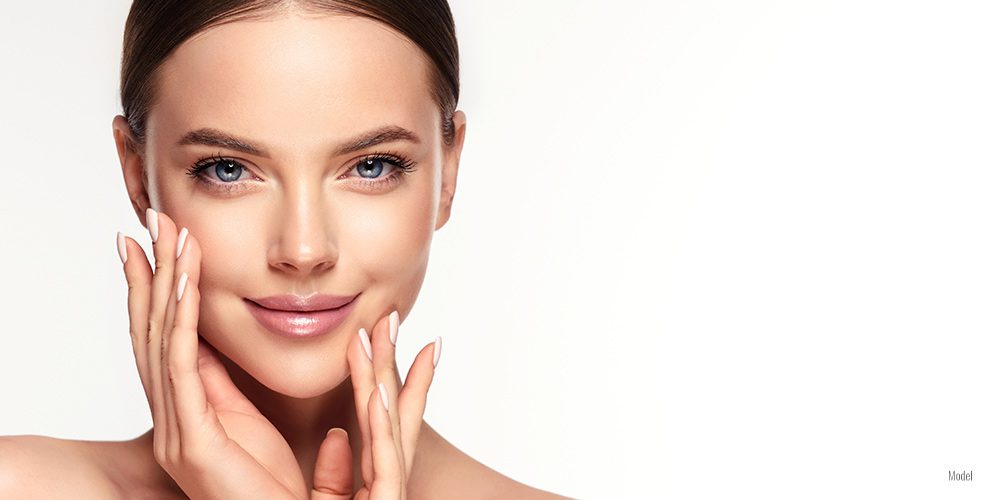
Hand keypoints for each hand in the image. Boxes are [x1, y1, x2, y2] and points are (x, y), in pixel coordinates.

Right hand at [118, 209, 305, 498]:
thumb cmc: (273, 489)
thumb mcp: (249, 426)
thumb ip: (230, 388)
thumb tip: (218, 346)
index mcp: (188, 413)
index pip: (166, 339)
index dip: (159, 290)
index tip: (158, 244)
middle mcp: (172, 419)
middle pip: (154, 331)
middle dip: (152, 273)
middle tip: (150, 220)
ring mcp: (177, 431)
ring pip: (163, 341)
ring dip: (166, 284)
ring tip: (168, 237)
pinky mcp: (192, 443)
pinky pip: (184, 370)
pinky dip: (182, 322)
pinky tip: (185, 285)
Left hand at [309, 312, 439, 498]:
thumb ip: (330, 477)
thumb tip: (337, 436)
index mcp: (369, 484)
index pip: (381, 423)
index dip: (387, 378)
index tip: (385, 338)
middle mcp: (384, 486)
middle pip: (392, 415)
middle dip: (393, 362)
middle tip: (390, 317)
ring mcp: (389, 497)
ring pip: (390, 428)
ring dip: (386, 376)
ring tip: (384, 334)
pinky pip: (385, 464)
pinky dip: (382, 426)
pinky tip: (379, 392)